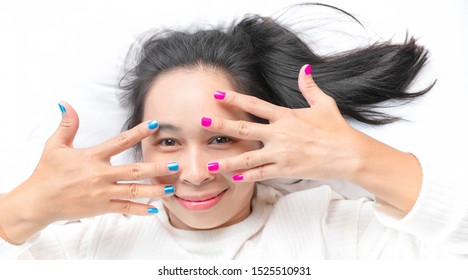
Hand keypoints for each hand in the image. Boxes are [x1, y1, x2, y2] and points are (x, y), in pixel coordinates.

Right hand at [0, 102, 176, 243]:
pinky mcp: (101, 208)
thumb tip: (66, 104)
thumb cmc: (47, 173)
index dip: (138, 133)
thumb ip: (67, 125)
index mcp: (92, 157)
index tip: (155, 125)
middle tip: (175, 166)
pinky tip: (154, 209)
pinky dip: (140, 209)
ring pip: (133, 191)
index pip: (119, 141)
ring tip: (171, 188)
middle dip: (156, 168)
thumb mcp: (55, 146)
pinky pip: (124, 209)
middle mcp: (100, 175)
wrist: (38, 202)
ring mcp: (102, 193)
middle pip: (134, 170)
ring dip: (154, 190)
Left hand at [201, 64, 360, 181]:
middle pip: (244, 129)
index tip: (217, 95)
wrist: (349, 154)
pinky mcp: (286, 170)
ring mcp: (281, 153)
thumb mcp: (324, 104)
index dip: (234, 99)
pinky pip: (262, 173)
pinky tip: (233, 177)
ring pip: (248, 157)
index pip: (255, 105)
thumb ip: (310, 87)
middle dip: (221, 126)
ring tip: (210, 162)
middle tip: (202, 122)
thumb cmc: (336, 129)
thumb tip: (305, 68)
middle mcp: (280, 134)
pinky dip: (247, 176)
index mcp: (286, 116)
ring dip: (227, 159)